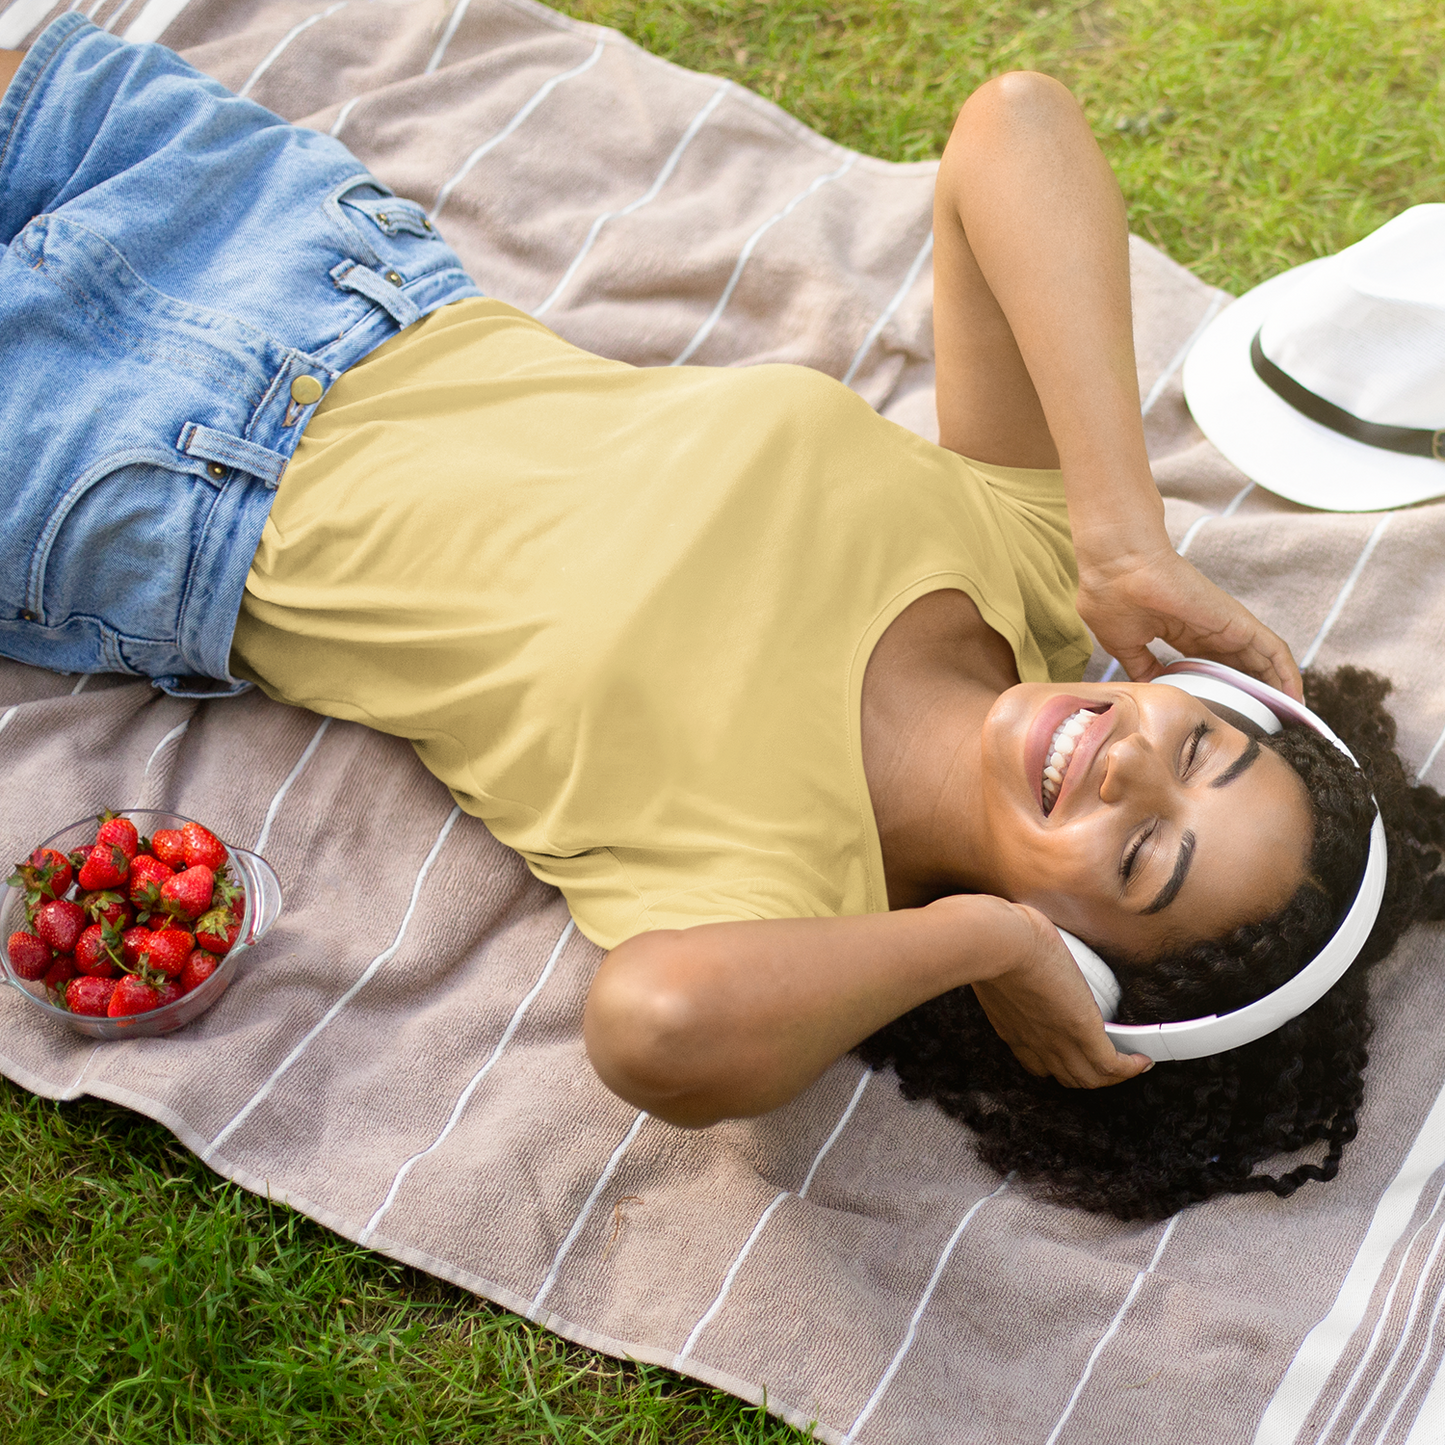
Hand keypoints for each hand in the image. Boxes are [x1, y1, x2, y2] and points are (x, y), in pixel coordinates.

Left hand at [971, 903, 1152, 1088]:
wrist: (1001, 944)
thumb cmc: (993, 943)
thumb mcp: (1001, 967)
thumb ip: (1010, 968)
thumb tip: (1018, 954)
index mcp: (1013, 1029)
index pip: (1036, 1063)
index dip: (1057, 1064)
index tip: (1070, 1053)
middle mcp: (1034, 1043)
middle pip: (1067, 1076)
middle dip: (1089, 1073)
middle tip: (1110, 1062)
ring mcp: (1059, 1040)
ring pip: (1091, 1077)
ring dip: (1113, 1075)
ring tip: (1131, 1062)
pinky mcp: (1082, 1030)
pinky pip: (1112, 1064)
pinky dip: (1131, 1067)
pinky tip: (1143, 1059)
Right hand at [1075, 537, 1302, 702]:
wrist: (1119, 565)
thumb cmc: (1111, 595)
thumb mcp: (1122, 642)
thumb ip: (1139, 666)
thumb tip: (1150, 689)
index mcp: (1176, 632)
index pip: (1206, 667)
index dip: (1215, 690)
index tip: (1218, 717)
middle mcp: (1204, 630)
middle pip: (1237, 667)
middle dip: (1250, 695)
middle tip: (1260, 726)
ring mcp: (1223, 626)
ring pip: (1260, 662)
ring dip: (1275, 689)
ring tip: (1286, 718)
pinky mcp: (1238, 622)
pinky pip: (1273, 651)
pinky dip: (1287, 674)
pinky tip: (1295, 698)